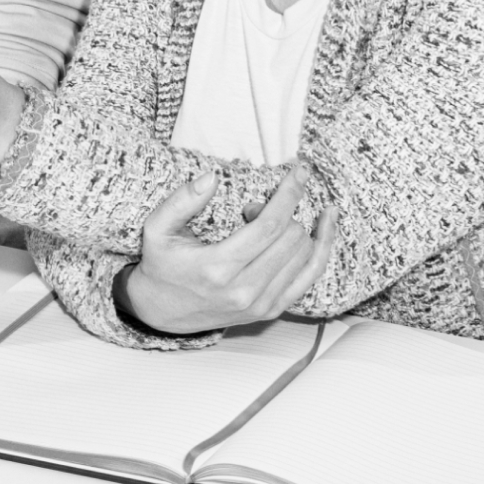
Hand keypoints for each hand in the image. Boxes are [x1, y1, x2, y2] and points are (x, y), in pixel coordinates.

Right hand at [120, 164, 334, 335]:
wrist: (162, 312)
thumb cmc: (161, 264)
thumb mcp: (158, 229)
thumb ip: (183, 200)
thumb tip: (212, 176)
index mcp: (217, 268)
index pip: (269, 226)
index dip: (288, 195)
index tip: (299, 171)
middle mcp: (244, 290)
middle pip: (291, 238)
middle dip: (281, 211)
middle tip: (251, 208)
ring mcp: (261, 304)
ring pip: (304, 254)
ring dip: (292, 228)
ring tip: (263, 223)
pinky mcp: (271, 310)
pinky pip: (310, 275)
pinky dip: (322, 248)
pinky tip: (325, 225)